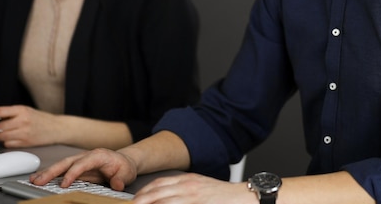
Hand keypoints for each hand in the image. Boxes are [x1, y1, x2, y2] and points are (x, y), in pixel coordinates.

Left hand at [0, 105, 58, 147]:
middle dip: (1, 128)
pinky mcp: (25, 142)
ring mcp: (24, 132)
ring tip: (14, 133)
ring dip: (5, 136)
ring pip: (2, 136)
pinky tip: (19, 138)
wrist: (58, 128)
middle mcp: (23, 120)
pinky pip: (8, 144)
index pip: (0, 111)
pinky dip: (10, 142)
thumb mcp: (28, 111)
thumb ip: (12, 113)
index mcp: (23, 110)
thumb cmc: (42, 119)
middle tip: (9, 127)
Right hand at [30, 148, 137, 192]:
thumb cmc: (124, 166)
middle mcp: (87, 156)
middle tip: (39, 181)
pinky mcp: (77, 166)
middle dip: (52, 171)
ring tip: (33, 180)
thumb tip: (116, 184)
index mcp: (99, 156)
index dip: (72, 174)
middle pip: (67, 162)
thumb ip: (121, 179)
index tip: (64, 184)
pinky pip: (62, 169)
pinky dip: (50, 173)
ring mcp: (81, 160)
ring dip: (47, 172)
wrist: (124, 161)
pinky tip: (39, 179)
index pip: (82, 164)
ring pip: (61, 165)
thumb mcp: (127, 173)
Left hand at [133, 173, 252, 203]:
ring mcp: (192, 197)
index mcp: (188, 180)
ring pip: (162, 201)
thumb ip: (186, 191)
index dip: (143, 192)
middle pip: (156, 193)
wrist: (246, 198)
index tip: (135, 199)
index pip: (158, 183)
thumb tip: (169, 197)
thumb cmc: (225, 197)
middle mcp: (187, 186)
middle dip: (140, 201)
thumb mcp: (202, 188)